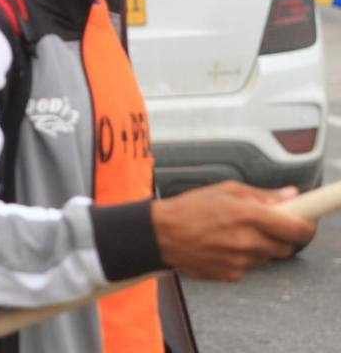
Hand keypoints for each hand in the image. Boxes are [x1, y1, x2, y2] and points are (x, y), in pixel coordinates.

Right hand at [152, 180, 315, 281]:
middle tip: (262, 225)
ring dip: (258, 246)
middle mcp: (246, 241)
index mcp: (247, 215)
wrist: (160, 235)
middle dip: (279, 236)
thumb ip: (261, 195)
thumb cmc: (188, 208)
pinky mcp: (231, 275)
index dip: (305, 225)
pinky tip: (222, 246)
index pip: (295, 228)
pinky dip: (241, 257)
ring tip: (233, 234)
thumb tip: (289, 195)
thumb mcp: (224, 190)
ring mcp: (240, 261)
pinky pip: (248, 266)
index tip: (304, 222)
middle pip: (285, 246)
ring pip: (266, 256)